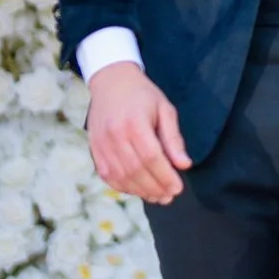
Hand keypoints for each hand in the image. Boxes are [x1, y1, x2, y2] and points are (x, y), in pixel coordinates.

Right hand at [85, 63, 191, 202]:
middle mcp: (115, 135)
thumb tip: (184, 165)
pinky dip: (123, 187)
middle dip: (155, 188)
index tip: (178, 187)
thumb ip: (173, 138)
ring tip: (157, 197)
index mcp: (134, 122)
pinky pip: (108, 176)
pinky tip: (138, 190)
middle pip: (136, 170)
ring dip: (140, 191)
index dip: (165, 176)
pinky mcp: (95, 150)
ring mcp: (101, 144)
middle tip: (169, 196)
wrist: (110, 81)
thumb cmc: (142, 95)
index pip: (151, 157)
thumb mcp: (164, 109)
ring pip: (121, 177)